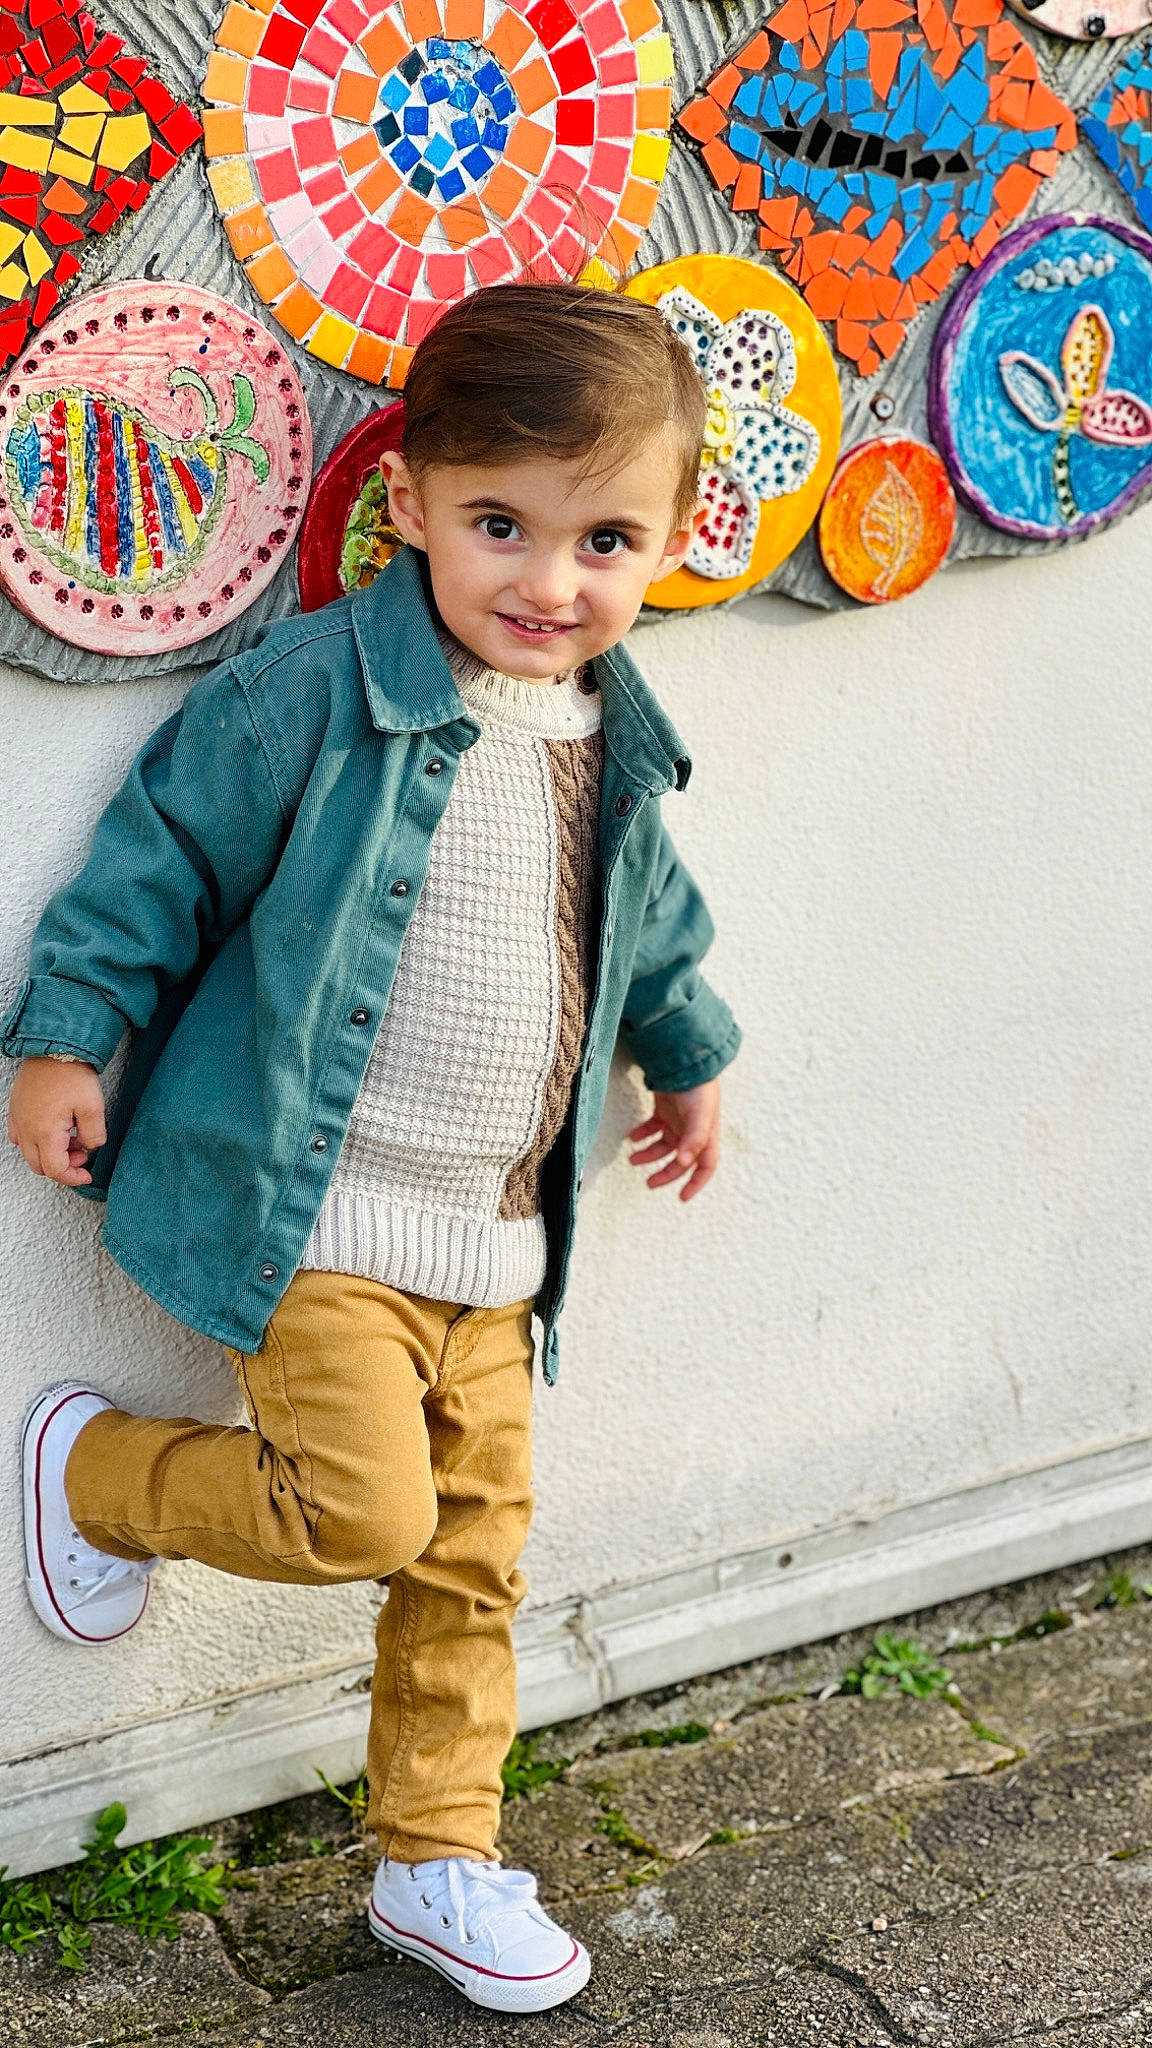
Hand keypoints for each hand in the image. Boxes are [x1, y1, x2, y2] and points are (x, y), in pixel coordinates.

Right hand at [7, 1055, 105, 1184]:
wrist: (54, 1045)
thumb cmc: (71, 1072)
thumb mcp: (93, 1107)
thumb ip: (94, 1134)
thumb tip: (91, 1146)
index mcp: (44, 1132)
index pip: (55, 1169)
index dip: (73, 1177)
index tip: (87, 1174)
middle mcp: (26, 1128)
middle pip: (39, 1166)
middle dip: (63, 1167)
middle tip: (82, 1153)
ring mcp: (18, 1118)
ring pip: (29, 1152)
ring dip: (51, 1153)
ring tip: (72, 1137)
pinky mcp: (17, 1108)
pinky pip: (20, 1136)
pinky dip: (37, 1141)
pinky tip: (54, 1130)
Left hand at [627, 1078, 720, 1201]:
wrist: (686, 1058)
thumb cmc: (698, 1087)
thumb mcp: (700, 1115)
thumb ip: (694, 1139)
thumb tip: (684, 1163)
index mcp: (706, 1135)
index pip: (706, 1166)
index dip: (696, 1184)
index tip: (682, 1198)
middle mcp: (693, 1131)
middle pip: (680, 1161)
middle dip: (665, 1174)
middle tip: (648, 1183)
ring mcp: (679, 1120)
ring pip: (664, 1146)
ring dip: (649, 1155)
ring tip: (632, 1159)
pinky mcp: (666, 1109)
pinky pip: (653, 1127)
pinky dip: (643, 1134)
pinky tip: (632, 1137)